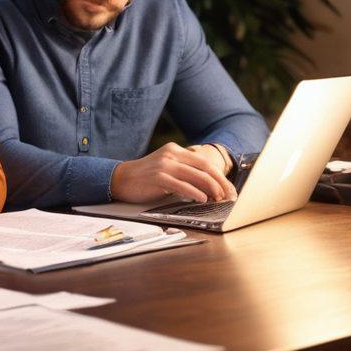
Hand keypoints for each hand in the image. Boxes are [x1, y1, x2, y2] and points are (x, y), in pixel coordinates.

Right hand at [110, 142, 236, 204]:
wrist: (121, 179)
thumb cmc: (146, 178)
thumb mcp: (167, 169)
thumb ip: (184, 173)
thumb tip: (209, 187)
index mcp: (175, 150)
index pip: (204, 162)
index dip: (220, 176)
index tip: (229, 189)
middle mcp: (171, 154)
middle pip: (204, 167)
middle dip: (220, 182)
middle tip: (229, 196)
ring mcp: (164, 165)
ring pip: (196, 176)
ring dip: (211, 189)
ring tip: (219, 199)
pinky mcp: (158, 177)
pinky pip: (181, 185)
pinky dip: (194, 193)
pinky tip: (202, 199)